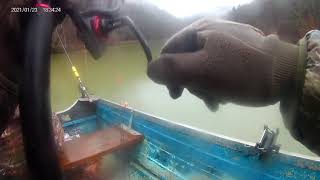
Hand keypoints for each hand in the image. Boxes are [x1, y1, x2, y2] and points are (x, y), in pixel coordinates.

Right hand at [147, 19, 298, 110]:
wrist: (285, 74)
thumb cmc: (239, 73)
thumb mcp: (200, 71)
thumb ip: (171, 69)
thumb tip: (150, 70)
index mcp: (200, 30)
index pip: (169, 49)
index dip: (167, 72)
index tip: (176, 95)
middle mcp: (212, 31)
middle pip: (187, 59)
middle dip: (192, 83)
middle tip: (204, 99)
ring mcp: (227, 41)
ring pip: (203, 66)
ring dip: (206, 87)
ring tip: (218, 101)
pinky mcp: (240, 52)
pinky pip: (219, 68)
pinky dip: (218, 83)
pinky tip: (225, 96)